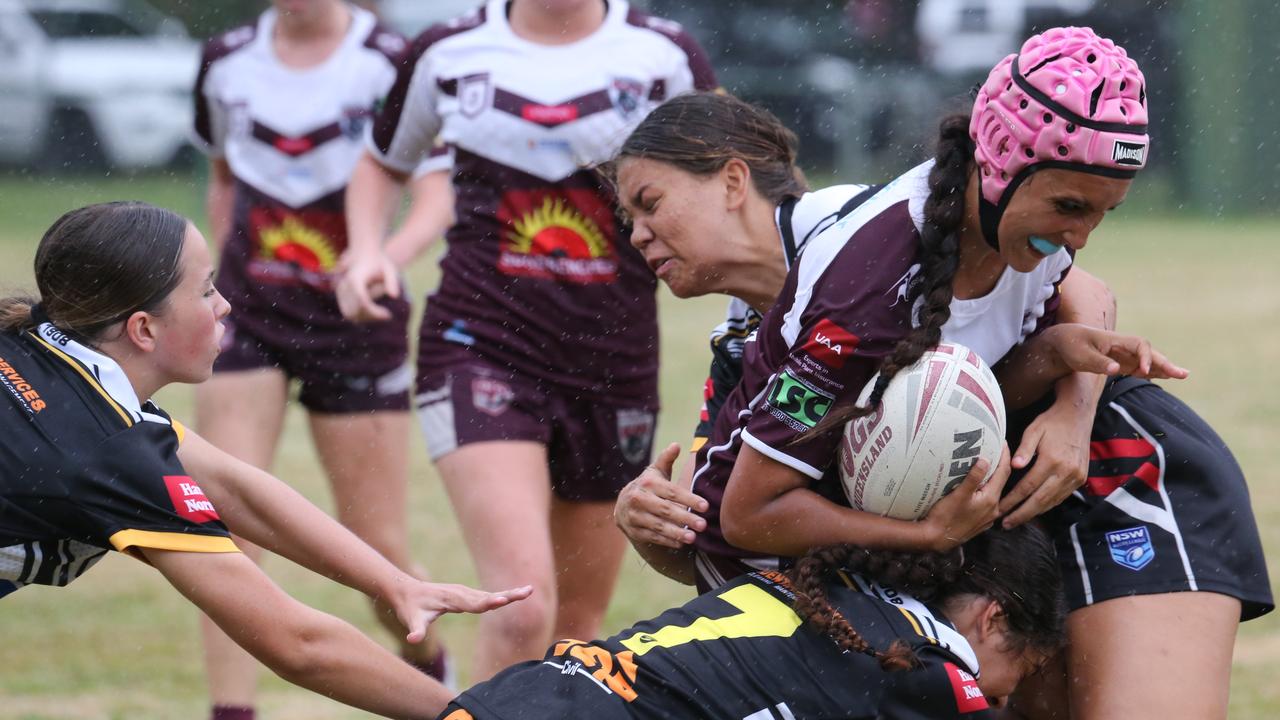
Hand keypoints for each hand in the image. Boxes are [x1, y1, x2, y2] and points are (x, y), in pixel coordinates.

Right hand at [335, 250, 399, 321]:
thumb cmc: (380, 261)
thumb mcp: (390, 269)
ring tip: (382, 313)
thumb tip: (395, 296)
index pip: (363, 302)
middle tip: (387, 315)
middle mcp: (344, 285)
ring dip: (366, 318)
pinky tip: (375, 311)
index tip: (388, 315)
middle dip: (371, 317)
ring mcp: (340, 291)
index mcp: (355, 279)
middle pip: (355, 311)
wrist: (364, 251)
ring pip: (350, 314)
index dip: (375, 312)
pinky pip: (348, 311)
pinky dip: (361, 315)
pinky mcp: (340, 295)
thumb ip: (393, 282)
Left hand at [388, 578, 532, 643]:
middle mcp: (461, 593)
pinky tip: (516, 595)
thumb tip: (412, 639)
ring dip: (509, 594)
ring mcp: (465, 593)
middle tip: (527, 592)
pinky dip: (502, 595)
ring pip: (490, 594)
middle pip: (488, 596)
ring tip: (529, 591)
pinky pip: (487, 596)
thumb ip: (415, 630)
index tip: (502, 600)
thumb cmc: (410, 608)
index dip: (488, 602)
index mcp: (452, 599)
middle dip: (507, 595)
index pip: (473, 603)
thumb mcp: (412, 619)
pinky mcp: (467, 595)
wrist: (407, 590)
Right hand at [614, 442, 708, 548]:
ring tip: (694, 537)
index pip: (671, 491)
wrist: (623, 505)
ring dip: (677, 533)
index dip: (689, 499)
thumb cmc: (648, 486)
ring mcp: (635, 516)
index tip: (705, 506)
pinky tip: (681, 543)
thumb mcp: (655, 471)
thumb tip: (676, 445)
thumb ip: (666, 459)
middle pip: (665, 510)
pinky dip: (667, 541)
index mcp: (647, 482)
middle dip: (685, 518)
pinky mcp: (634, 531)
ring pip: (658, 525)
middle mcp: (639, 498)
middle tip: (703, 524)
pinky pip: (652, 537)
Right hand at [920, 446, 1009, 551]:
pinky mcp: (980, 521)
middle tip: (993, 449)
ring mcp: (987, 517)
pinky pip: (987, 501)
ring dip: (992, 478)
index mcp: (991, 499)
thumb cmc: (945, 517)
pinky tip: (977, 487)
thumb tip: (986, 459)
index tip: (1001, 441)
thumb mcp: (958, 495)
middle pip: (1001, 481)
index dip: (1004, 455)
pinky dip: (986, 490)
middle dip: (999, 464)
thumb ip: (974, 477)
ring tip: (985, 465)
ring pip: (994, 492)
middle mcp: (993, 509)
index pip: (1004, 472)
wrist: (936, 539)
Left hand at [1000, 399, 1092, 527]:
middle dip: (1022, 514)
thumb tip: (1013, 466)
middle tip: (1006, 524)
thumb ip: (1023, 449)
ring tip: (1017, 520)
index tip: (1000, 509)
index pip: (1028, 487)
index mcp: (1052, 460)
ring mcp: (1076, 477)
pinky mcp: (1081, 478)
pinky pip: (1061, 496)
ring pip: (1052, 501)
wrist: (1078, 416)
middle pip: (1040, 500)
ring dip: (1034, 513)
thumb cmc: (1051, 422)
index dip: (1013, 500)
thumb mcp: (1034, 430)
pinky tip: (1035, 509)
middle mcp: (1066, 472)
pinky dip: (1047, 505)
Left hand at [1046, 324, 1188, 379]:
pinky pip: (1140, 367)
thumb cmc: (1070, 346)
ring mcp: (1123, 354)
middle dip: (1165, 363)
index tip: (1145, 370)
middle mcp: (1123, 346)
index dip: (1145, 357)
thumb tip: (1117, 369)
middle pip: (1149, 352)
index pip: (1139, 345)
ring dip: (1163, 368)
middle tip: (1183, 374)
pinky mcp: (1120, 363)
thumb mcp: (1079, 356)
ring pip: (1147, 360)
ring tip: (1181, 375)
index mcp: (1115, 340)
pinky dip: (1152, 372)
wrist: (1062, 342)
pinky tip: (1164, 377)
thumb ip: (1098, 362)